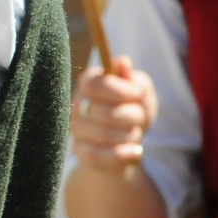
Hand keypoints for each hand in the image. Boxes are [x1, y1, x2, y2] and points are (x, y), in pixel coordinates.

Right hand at [71, 56, 156, 173]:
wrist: (127, 147)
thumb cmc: (133, 113)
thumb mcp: (141, 93)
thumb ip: (134, 79)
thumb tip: (122, 62)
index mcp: (88, 83)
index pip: (95, 85)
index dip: (120, 91)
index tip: (139, 94)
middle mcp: (77, 105)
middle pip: (105, 112)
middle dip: (133, 117)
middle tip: (138, 119)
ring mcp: (76, 130)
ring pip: (105, 135)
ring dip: (131, 137)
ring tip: (133, 135)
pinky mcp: (80, 151)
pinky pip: (100, 155)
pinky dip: (124, 154)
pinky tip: (135, 151)